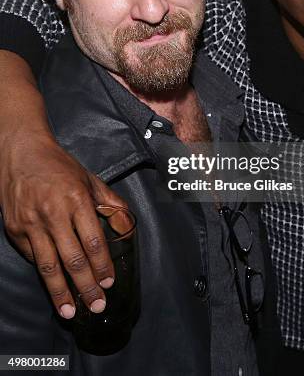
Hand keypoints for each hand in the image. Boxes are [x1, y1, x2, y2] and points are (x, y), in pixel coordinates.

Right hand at [0, 132, 127, 318]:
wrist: (22, 153)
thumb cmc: (59, 166)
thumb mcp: (90, 180)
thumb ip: (111, 204)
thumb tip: (127, 226)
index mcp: (77, 199)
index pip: (93, 242)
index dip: (102, 266)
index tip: (109, 282)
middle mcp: (53, 214)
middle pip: (73, 260)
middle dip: (87, 287)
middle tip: (97, 305)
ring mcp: (31, 223)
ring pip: (48, 266)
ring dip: (60, 293)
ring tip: (70, 312)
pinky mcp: (14, 230)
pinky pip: (32, 257)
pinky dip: (44, 273)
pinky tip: (53, 286)